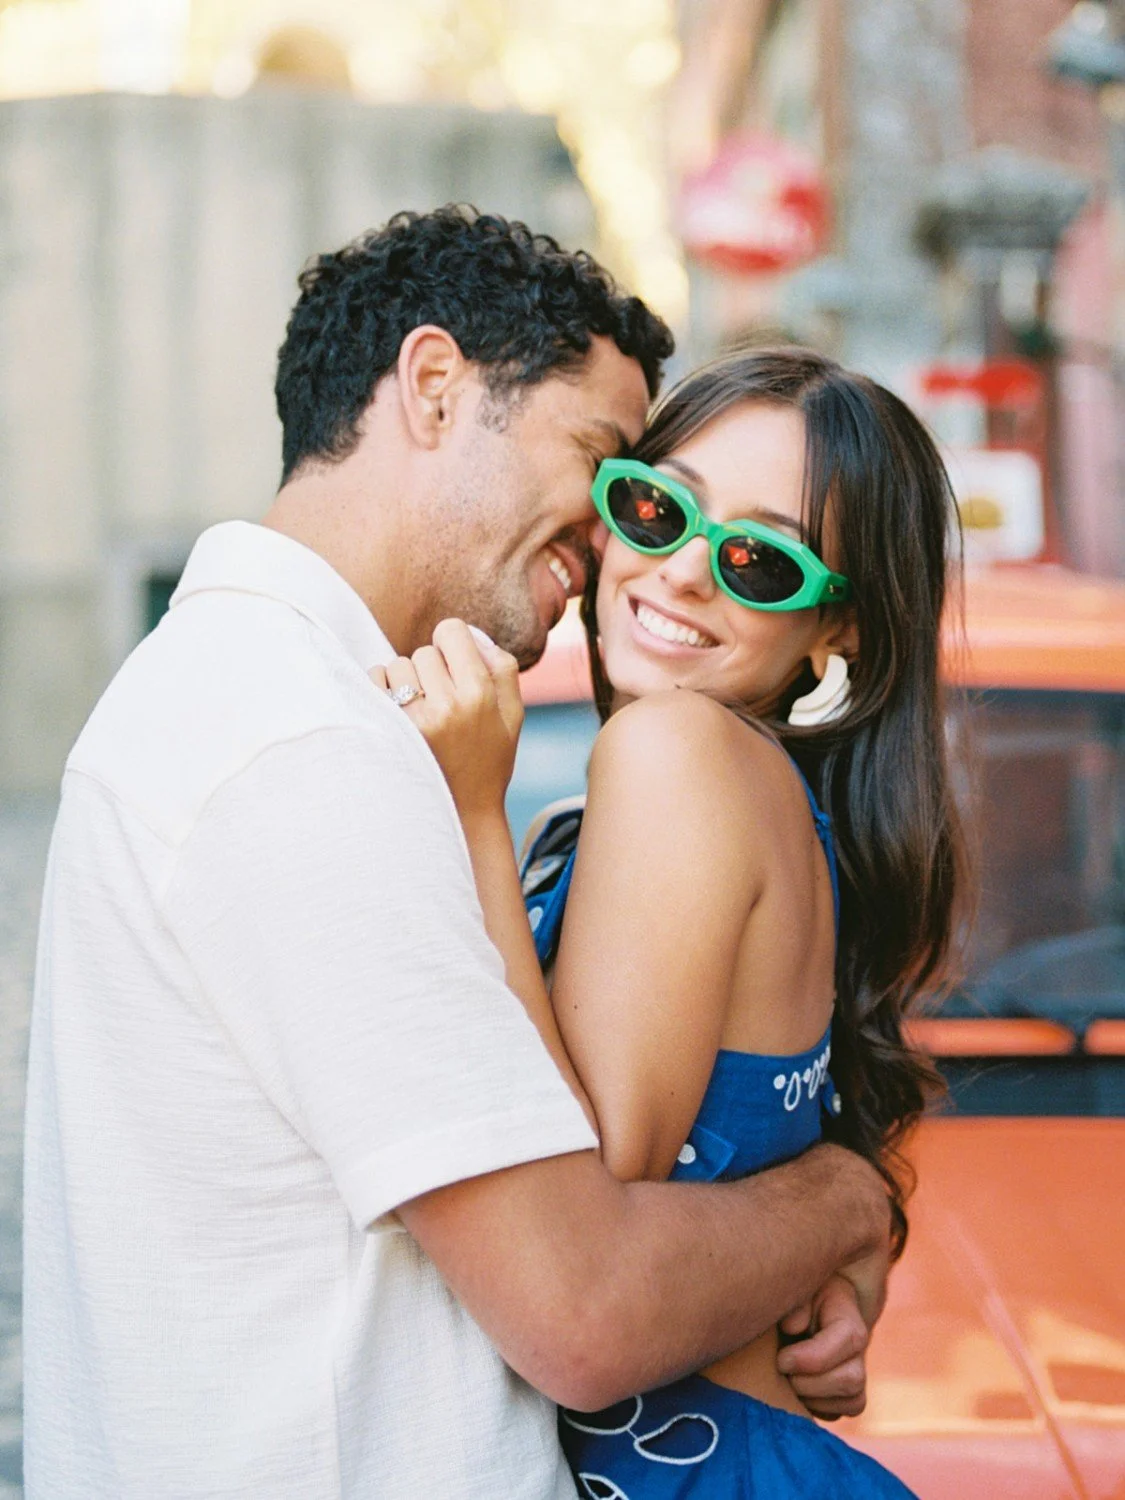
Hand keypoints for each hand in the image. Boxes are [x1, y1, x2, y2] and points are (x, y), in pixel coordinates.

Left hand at [369, 619, 523, 817]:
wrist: (462, 814)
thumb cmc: (489, 761)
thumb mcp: (512, 715)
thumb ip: (502, 668)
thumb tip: (474, 635)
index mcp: (479, 695)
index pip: (451, 631)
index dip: (452, 641)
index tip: (452, 659)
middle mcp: (446, 706)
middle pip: (424, 651)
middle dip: (431, 668)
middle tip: (441, 697)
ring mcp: (413, 722)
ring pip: (396, 666)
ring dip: (405, 680)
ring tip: (420, 709)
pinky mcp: (388, 733)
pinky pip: (373, 683)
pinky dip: (381, 691)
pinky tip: (397, 713)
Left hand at [777, 1276, 869, 1419]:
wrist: (802, 1312)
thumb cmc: (794, 1301)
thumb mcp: (795, 1292)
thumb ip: (795, 1304)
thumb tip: (792, 1327)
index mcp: (848, 1318)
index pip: (848, 1340)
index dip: (811, 1358)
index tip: (781, 1360)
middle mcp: (859, 1350)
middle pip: (851, 1379)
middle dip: (810, 1383)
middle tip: (782, 1373)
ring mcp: (857, 1374)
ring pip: (851, 1402)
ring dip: (813, 1399)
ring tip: (788, 1382)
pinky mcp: (848, 1395)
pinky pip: (841, 1413)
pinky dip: (817, 1409)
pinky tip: (797, 1392)